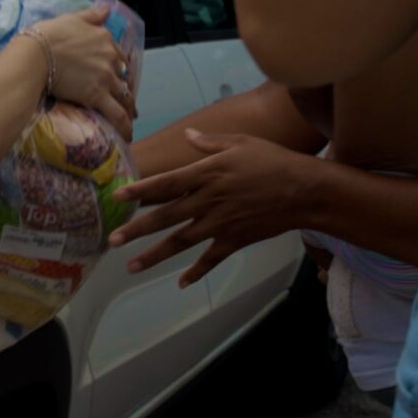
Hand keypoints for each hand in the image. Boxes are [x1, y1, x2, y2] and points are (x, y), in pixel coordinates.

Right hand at [33, 5, 136, 139]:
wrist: (36, 53)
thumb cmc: (48, 35)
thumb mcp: (71, 18)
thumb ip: (91, 16)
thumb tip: (106, 9)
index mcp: (104, 38)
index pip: (119, 54)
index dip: (119, 67)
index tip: (119, 75)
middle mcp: (110, 57)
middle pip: (123, 76)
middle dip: (125, 88)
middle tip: (125, 99)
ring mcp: (105, 77)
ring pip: (124, 96)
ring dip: (129, 108)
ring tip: (130, 119)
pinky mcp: (97, 96)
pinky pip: (117, 113)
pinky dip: (125, 125)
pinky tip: (127, 135)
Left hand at [108, 128, 316, 286]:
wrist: (306, 191)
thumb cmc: (273, 161)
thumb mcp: (241, 143)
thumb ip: (210, 142)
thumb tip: (188, 135)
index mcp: (207, 173)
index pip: (166, 183)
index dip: (140, 190)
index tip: (117, 196)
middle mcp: (209, 200)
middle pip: (166, 217)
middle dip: (136, 229)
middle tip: (112, 240)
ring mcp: (221, 223)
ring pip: (181, 242)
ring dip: (155, 255)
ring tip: (131, 266)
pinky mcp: (235, 239)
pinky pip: (211, 259)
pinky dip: (197, 272)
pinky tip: (181, 282)